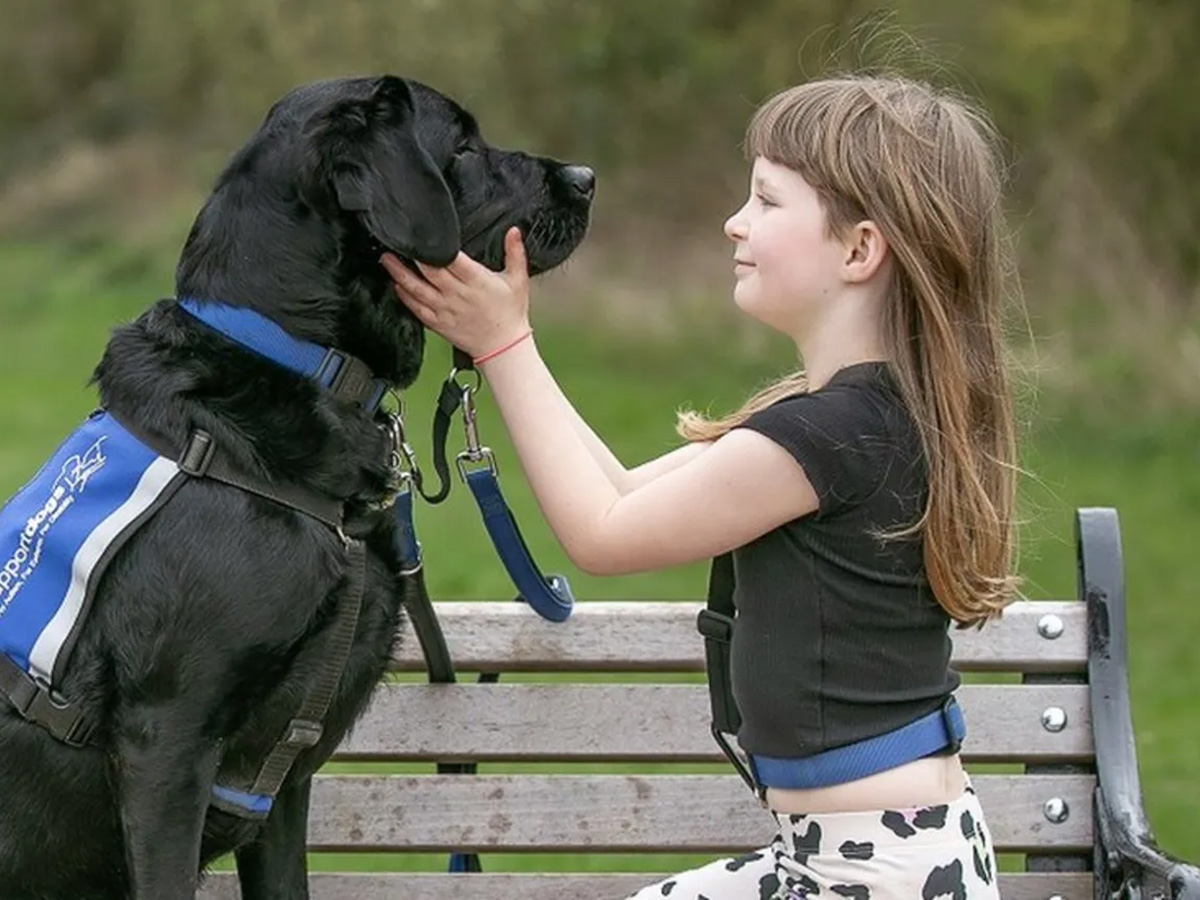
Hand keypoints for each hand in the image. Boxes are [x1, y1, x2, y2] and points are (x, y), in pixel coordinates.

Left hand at [381, 227, 530, 358]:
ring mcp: (445, 310)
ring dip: (399, 274)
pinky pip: (417, 309)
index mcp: (475, 280)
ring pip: (416, 289)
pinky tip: (397, 286)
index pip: (450, 258)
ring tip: (387, 260)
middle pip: (428, 270)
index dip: (435, 246)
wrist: (504, 347)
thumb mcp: (518, 279)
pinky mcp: (439, 323)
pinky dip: (405, 297)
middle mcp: (457, 294)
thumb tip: (514, 231)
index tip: (423, 234)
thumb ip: (515, 253)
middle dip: (410, 255)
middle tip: (396, 241)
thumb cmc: (510, 313)